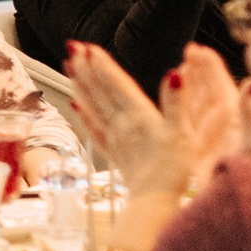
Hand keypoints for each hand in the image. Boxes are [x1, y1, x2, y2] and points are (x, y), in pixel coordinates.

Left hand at [62, 41, 194, 209]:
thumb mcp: (182, 134)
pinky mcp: (113, 152)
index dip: (102, 64)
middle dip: (86, 68)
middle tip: (72, 47)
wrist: (154, 203)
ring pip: (93, 106)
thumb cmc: (172, 170)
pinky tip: (75, 103)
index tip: (88, 46)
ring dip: (81, 84)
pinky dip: (83, 114)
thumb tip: (175, 72)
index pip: (116, 84)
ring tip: (69, 66)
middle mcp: (121, 124)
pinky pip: (93, 128)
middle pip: (99, 91)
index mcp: (139, 116)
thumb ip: (177, 102)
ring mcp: (114, 138)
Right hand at [161, 45, 250, 179]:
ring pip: (199, 108)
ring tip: (182, 70)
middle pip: (210, 92)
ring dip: (191, 88)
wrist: (236, 215)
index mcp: (235, 124)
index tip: (197, 49)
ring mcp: (212, 143)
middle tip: (189, 52)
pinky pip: (189, 126)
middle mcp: (223, 130)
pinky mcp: (200, 157)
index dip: (209, 66)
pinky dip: (182, 111)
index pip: (220, 87)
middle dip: (200, 71)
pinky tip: (176, 107)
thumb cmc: (248, 186)